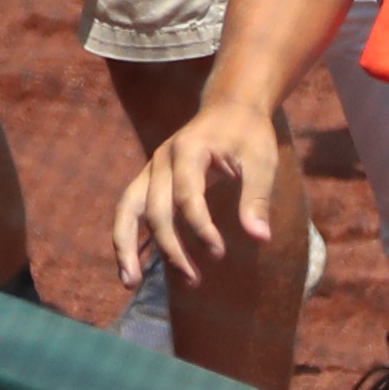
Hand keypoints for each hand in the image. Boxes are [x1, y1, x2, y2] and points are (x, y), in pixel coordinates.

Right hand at [117, 97, 297, 289]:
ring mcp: (151, 169)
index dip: (200, 227)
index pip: (186, 195)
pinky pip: (130, 210)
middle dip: (170, 247)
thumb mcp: (261, 160)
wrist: (229, 106)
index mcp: (188, 149)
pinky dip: (127, 238)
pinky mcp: (150, 180)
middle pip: (153, 208)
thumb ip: (257, 198)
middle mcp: (161, 159)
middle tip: (193, 282)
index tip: (219, 253)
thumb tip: (260, 239)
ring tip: (129, 283)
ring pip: (127, 209)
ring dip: (127, 246)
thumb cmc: (249, 134)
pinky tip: (131, 269)